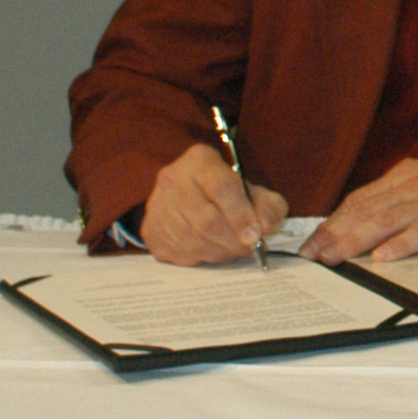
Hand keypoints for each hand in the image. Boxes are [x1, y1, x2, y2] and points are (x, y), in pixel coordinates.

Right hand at [140, 141, 289, 265]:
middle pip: (206, 219)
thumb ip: (268, 205)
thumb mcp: (252, 188)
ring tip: (234, 251)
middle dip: (233, 241)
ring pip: (191, 240)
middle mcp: (172, 179)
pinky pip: (177, 253)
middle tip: (251, 250)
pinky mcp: (149, 230)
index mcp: (200, 160)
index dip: (241, 215)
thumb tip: (267, 227)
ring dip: (219, 253)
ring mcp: (156, 206)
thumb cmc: (226, 190)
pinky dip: (200, 258)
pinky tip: (213, 252)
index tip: (256, 236)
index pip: (222, 188)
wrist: (188, 192)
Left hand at [301, 147, 417, 264]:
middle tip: (310, 258)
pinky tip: (385, 257)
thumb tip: (364, 222)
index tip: (310, 244)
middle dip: (334, 235)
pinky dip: (403, 244)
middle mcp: (416, 184)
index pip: (359, 200)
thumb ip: (400, 198)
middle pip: (366, 210)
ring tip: (334, 258)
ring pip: (388, 220)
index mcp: (407, 175)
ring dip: (357, 240)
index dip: (332, 222)